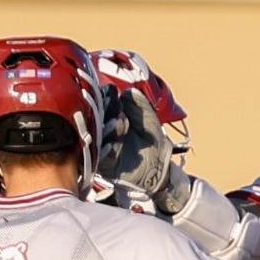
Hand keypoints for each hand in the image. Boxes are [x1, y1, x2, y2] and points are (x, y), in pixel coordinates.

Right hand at [98, 89, 189, 213]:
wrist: (161, 168)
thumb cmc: (153, 142)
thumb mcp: (149, 120)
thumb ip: (140, 106)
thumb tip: (129, 91)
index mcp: (111, 120)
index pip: (104, 107)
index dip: (106, 99)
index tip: (110, 91)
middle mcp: (104, 133)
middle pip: (97, 121)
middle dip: (103, 112)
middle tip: (109, 103)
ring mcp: (103, 149)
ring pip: (99, 138)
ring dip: (107, 130)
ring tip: (118, 121)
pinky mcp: (106, 166)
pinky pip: (102, 159)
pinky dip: (106, 151)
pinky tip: (111, 144)